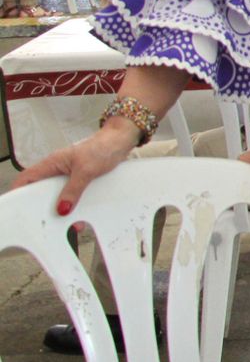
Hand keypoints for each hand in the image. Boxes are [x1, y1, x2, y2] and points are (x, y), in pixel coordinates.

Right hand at [9, 120, 141, 213]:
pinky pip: (69, 192)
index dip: (18, 191)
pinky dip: (69, 202)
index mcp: (52, 163)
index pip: (27, 178)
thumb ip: (73, 190)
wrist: (120, 141)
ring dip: (56, 204)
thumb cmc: (103, 148)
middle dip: (38, 203)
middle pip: (40, 188)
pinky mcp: (79, 177)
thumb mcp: (86, 171)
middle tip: (41, 219)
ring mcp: (68, 173)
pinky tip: (74, 212)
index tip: (16, 207)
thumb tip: (62, 208)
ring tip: (59, 220)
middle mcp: (57, 168)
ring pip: (55, 192)